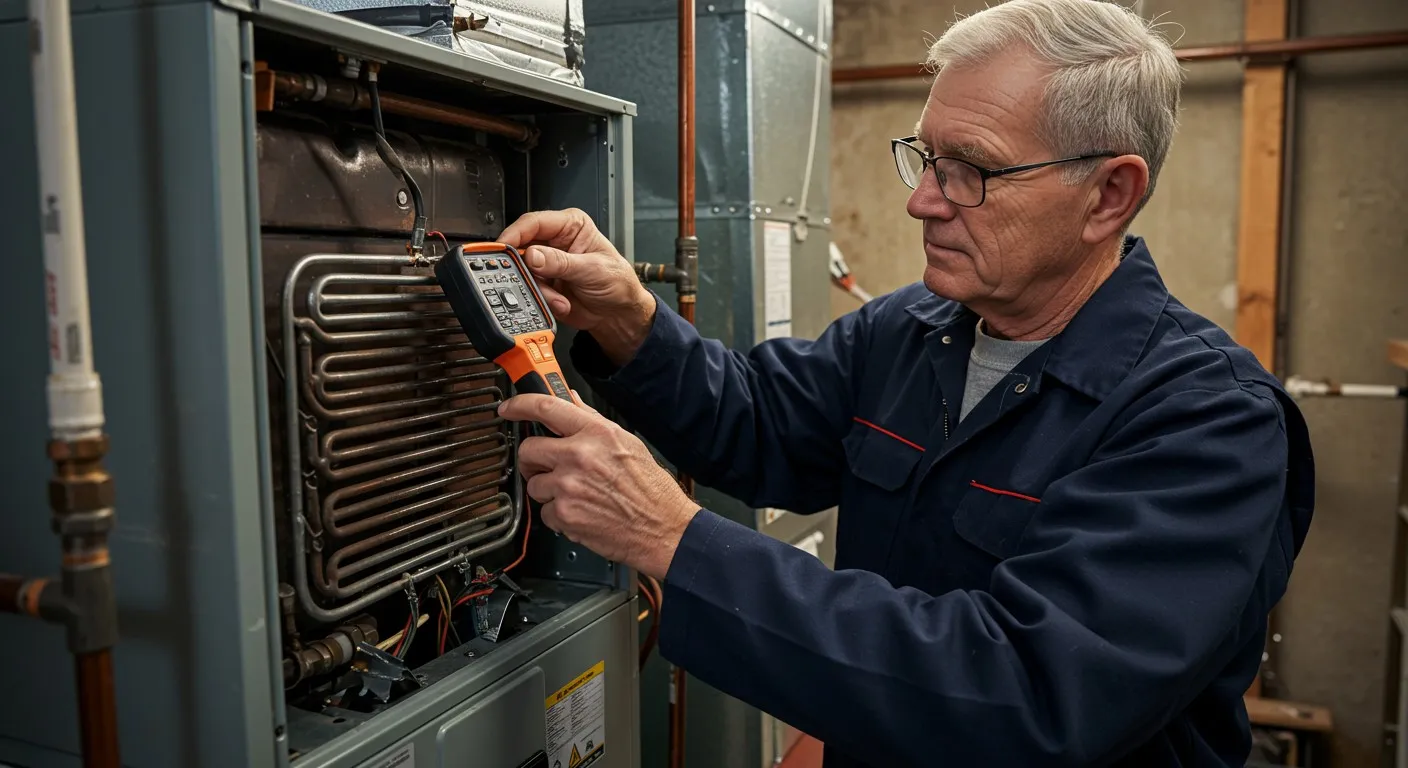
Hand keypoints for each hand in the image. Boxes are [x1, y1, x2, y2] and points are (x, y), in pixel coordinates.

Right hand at [498, 208, 655, 364]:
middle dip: (526, 268)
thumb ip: (561, 262)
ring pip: (523, 271)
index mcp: (570, 226)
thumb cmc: (617, 283)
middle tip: (530, 279)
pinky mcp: (543, 283)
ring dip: (539, 288)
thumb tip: (533, 255)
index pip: (534, 222)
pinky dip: (542, 299)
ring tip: (560, 298)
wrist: (618, 314)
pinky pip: (529, 289)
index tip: (504, 246)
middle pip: (522, 246)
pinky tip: (561, 303)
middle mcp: (555, 241)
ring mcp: (547, 264)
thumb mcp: (592, 269)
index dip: (516, 233)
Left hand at [500, 392, 699, 579]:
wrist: (663, 530)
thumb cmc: (652, 490)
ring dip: (548, 491)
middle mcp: (579, 456)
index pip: (546, 408)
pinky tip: (581, 513)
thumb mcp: (628, 444)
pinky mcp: (564, 515)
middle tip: (549, 467)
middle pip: (528, 449)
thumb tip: (571, 402)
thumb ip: (593, 422)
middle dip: (534, 460)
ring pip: (533, 484)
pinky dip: (558, 515)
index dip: (520, 405)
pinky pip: (544, 512)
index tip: (508, 409)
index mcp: (596, 434)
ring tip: (577, 495)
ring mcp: (568, 487)